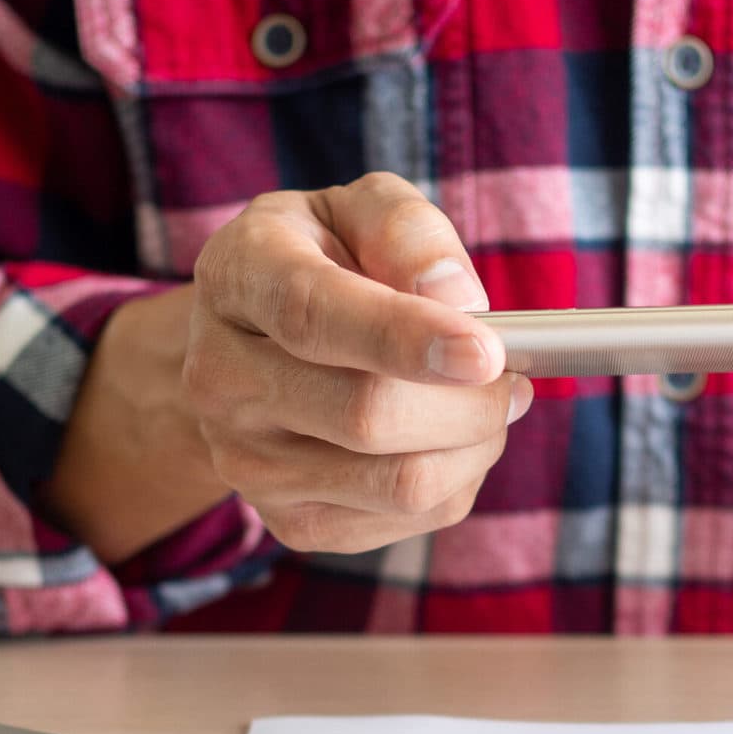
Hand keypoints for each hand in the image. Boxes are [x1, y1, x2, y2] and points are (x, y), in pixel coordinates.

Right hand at [183, 172, 529, 552]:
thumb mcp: (360, 211)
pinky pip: (407, 519)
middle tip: (511, 373)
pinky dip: (457, 481)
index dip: (405, 338)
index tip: (487, 352)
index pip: (313, 316)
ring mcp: (247, 462)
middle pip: (365, 415)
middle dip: (469, 401)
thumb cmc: (328, 261)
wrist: (258, 342)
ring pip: (398, 481)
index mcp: (238, 277)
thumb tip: (458, 300)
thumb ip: (407, 232)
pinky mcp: (289, 522)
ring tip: (487, 404)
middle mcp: (221, 378)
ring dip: (475, 444)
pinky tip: (449, 441)